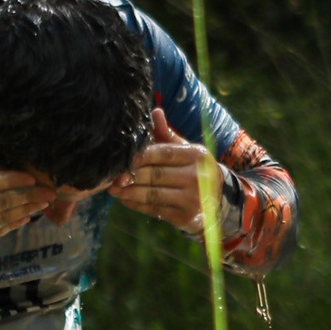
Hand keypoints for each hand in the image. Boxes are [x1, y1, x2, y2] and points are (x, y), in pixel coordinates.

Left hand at [111, 107, 220, 233]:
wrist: (217, 200)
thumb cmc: (194, 169)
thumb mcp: (185, 150)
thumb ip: (167, 134)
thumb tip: (155, 112)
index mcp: (197, 156)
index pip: (163, 153)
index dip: (141, 156)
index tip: (123, 157)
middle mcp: (197, 177)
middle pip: (156, 174)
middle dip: (131, 175)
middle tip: (112, 175)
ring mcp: (192, 199)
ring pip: (153, 194)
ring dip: (129, 192)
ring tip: (113, 188)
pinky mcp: (185, 217)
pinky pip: (155, 209)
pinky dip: (137, 205)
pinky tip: (125, 199)